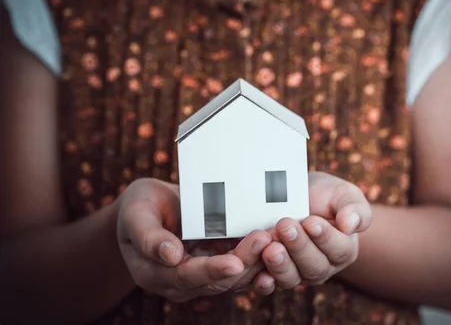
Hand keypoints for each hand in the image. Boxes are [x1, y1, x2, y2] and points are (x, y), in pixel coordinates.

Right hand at [116, 178, 271, 301]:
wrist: (149, 209)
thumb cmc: (139, 206)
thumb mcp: (135, 213)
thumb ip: (148, 236)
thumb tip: (170, 256)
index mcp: (154, 274)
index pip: (187, 277)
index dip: (212, 270)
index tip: (235, 261)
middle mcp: (179, 283)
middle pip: (218, 281)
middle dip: (244, 261)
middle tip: (265, 238)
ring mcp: (201, 277)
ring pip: (236, 277)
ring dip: (258, 260)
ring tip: (276, 236)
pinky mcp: (219, 265)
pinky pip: (243, 267)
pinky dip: (260, 256)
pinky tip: (276, 238)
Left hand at [253, 172, 371, 292]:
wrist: (297, 196)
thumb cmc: (325, 195)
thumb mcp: (344, 194)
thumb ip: (354, 209)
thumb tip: (351, 226)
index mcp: (344, 249)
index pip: (338, 249)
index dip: (325, 238)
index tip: (312, 222)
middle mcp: (322, 267)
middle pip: (314, 267)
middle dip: (298, 247)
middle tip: (286, 226)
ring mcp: (298, 273)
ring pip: (291, 278)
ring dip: (280, 264)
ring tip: (271, 248)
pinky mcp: (275, 274)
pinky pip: (270, 285)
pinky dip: (265, 282)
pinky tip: (260, 275)